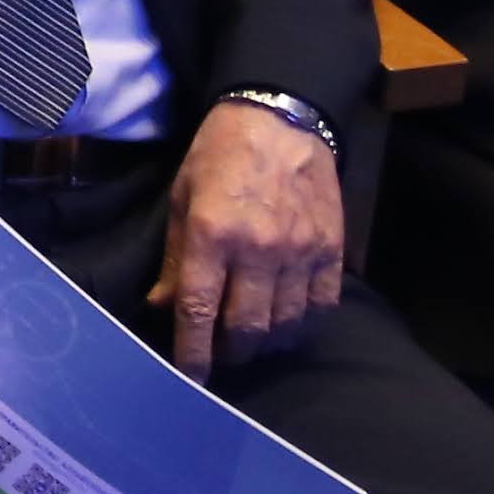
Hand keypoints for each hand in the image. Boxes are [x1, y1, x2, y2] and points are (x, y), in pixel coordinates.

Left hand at [149, 100, 346, 379]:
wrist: (281, 115)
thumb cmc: (220, 153)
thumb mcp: (182, 196)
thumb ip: (176, 257)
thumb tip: (163, 306)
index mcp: (213, 234)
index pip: (200, 311)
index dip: (194, 354)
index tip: (191, 378)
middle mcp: (258, 248)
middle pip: (246, 328)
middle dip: (231, 353)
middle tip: (223, 353)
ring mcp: (300, 250)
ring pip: (285, 325)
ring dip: (266, 344)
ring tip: (254, 341)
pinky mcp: (331, 248)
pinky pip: (322, 306)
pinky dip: (304, 325)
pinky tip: (289, 325)